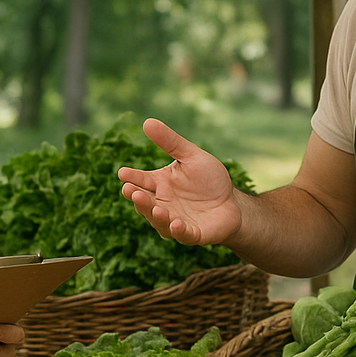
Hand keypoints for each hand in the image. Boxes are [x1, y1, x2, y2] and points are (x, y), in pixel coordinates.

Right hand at [117, 118, 242, 245]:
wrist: (232, 202)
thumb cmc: (209, 179)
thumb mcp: (191, 156)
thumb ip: (170, 142)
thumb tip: (147, 122)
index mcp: (160, 184)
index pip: (141, 180)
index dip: (132, 177)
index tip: (122, 173)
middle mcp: (163, 204)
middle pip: (145, 202)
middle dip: (138, 198)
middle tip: (130, 191)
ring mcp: (175, 221)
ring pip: (160, 221)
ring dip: (155, 216)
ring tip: (154, 208)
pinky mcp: (193, 234)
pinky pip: (183, 234)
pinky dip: (178, 231)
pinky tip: (176, 224)